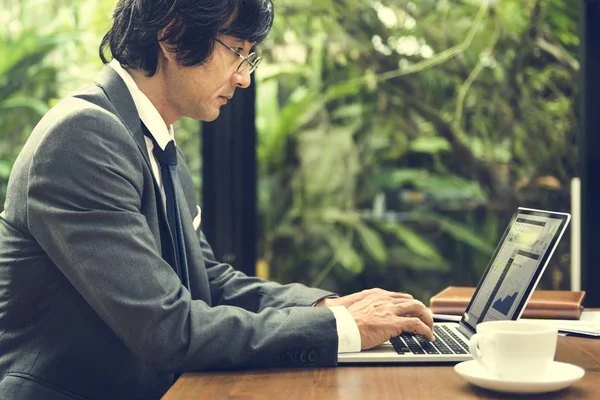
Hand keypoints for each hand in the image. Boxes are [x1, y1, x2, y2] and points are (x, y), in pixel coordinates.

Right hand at [317, 288, 433, 349]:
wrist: (339, 327)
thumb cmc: (343, 322)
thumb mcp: (355, 308)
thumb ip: (365, 308)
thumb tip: (368, 315)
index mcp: (376, 294)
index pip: (400, 297)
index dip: (409, 306)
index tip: (413, 314)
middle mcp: (385, 299)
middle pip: (412, 301)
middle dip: (422, 312)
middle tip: (425, 322)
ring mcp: (390, 310)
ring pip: (418, 308)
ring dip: (427, 319)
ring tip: (430, 330)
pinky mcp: (393, 322)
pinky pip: (417, 324)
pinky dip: (426, 330)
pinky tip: (428, 337)